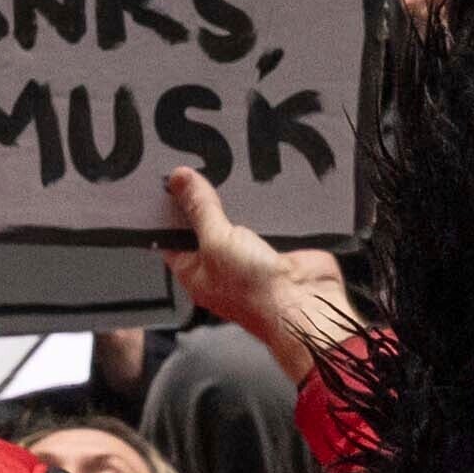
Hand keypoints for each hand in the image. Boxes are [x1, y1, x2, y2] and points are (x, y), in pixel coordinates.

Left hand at [161, 156, 357, 378]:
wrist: (304, 303)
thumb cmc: (256, 294)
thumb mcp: (216, 241)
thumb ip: (200, 209)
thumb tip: (179, 180)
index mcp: (195, 270)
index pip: (173, 236)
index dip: (169, 209)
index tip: (169, 179)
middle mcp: (220, 265)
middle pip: (205, 224)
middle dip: (205, 200)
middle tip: (200, 169)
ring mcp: (249, 256)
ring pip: (237, 219)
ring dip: (237, 202)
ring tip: (231, 172)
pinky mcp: (276, 247)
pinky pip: (265, 219)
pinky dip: (264, 205)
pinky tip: (261, 188)